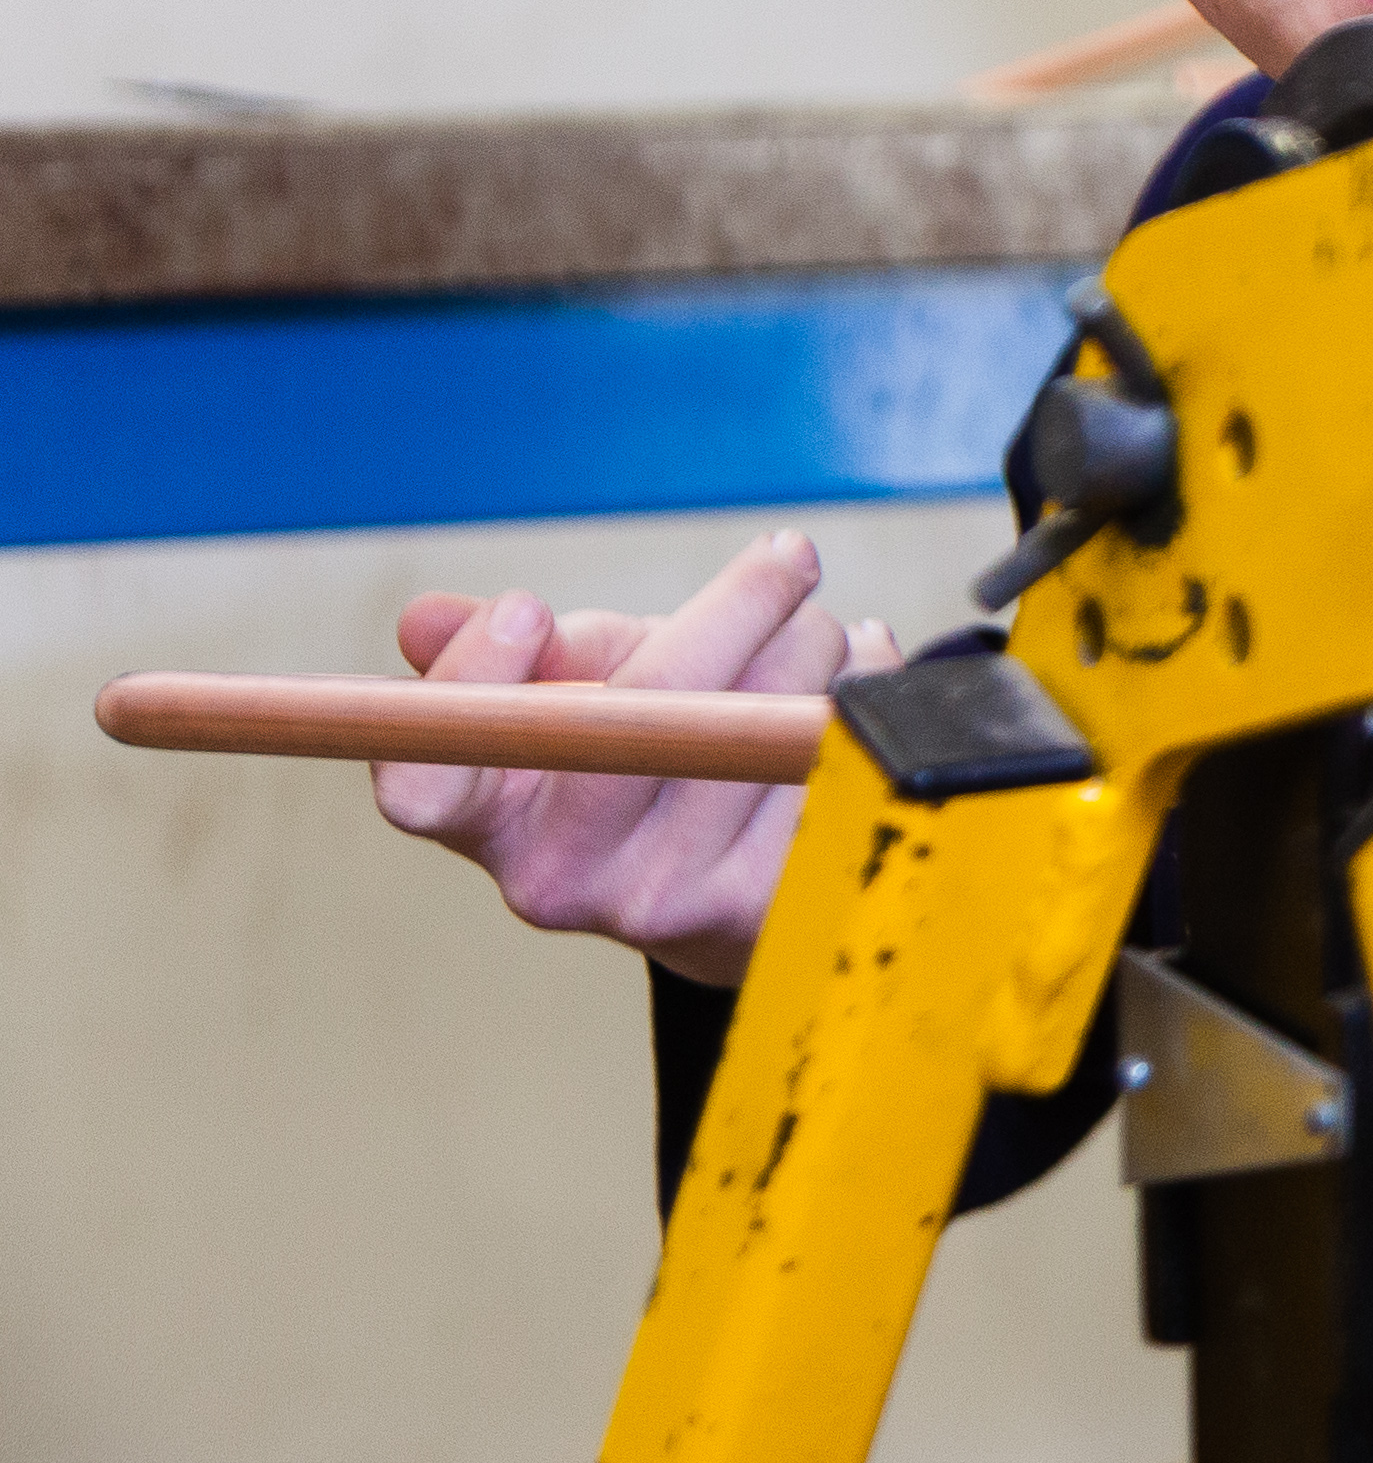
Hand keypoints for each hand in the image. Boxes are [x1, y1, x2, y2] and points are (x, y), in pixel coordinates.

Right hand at [376, 528, 900, 985]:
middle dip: (739, 608)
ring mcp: (660, 901)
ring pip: (763, 719)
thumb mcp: (571, 689)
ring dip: (816, 647)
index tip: (527, 607)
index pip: (422, 784)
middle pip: (650, 709)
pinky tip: (848, 695)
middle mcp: (559, 877)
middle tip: (791, 556)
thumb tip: (424, 620)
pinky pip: (834, 761)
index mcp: (486, 821)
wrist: (725, 881)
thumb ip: (508, 650)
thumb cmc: (635, 752)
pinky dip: (859, 700)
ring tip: (819, 637)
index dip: (467, 689)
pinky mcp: (760, 905)